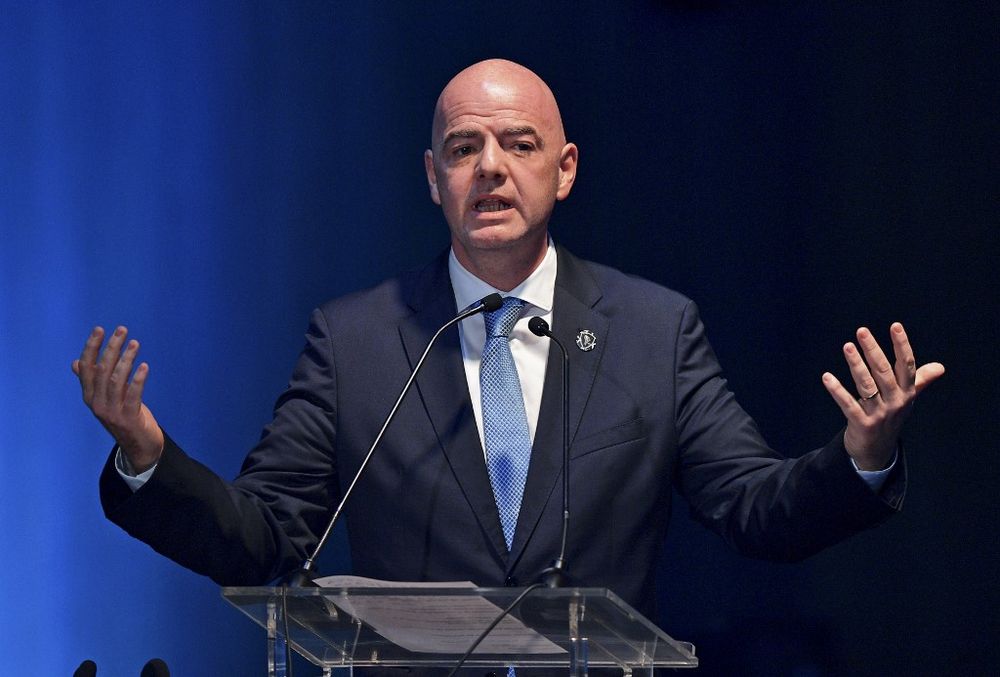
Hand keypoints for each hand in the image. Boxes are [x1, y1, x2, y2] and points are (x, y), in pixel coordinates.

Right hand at [72, 326, 163, 472]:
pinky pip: (133, 396)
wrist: (139, 446)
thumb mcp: (107, 397)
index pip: (87, 367)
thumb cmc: (125, 416)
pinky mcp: (128, 419)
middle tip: (122, 330)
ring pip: (116, 381)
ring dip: (126, 360)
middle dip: (111, 348)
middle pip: (102, 370)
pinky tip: (144, 367)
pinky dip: (138, 380)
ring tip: (135, 344)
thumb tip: (77, 363)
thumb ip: (93, 381)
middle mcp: (97, 403)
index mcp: (90, 395)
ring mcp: (111, 412)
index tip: (100, 329)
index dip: (92, 347)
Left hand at [822, 322, 944, 469]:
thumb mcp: (907, 399)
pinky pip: (848, 404)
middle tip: (862, 332)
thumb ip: (921, 381)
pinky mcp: (862, 424)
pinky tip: (827, 377)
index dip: (902, 345)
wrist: (877, 450)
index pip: (907, 365)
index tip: (896, 326)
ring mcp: (879, 414)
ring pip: (867, 386)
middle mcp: (895, 401)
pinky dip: (837, 391)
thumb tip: (940, 367)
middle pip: (884, 372)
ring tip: (847, 347)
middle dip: (874, 350)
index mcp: (907, 392)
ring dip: (856, 365)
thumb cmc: (891, 417)